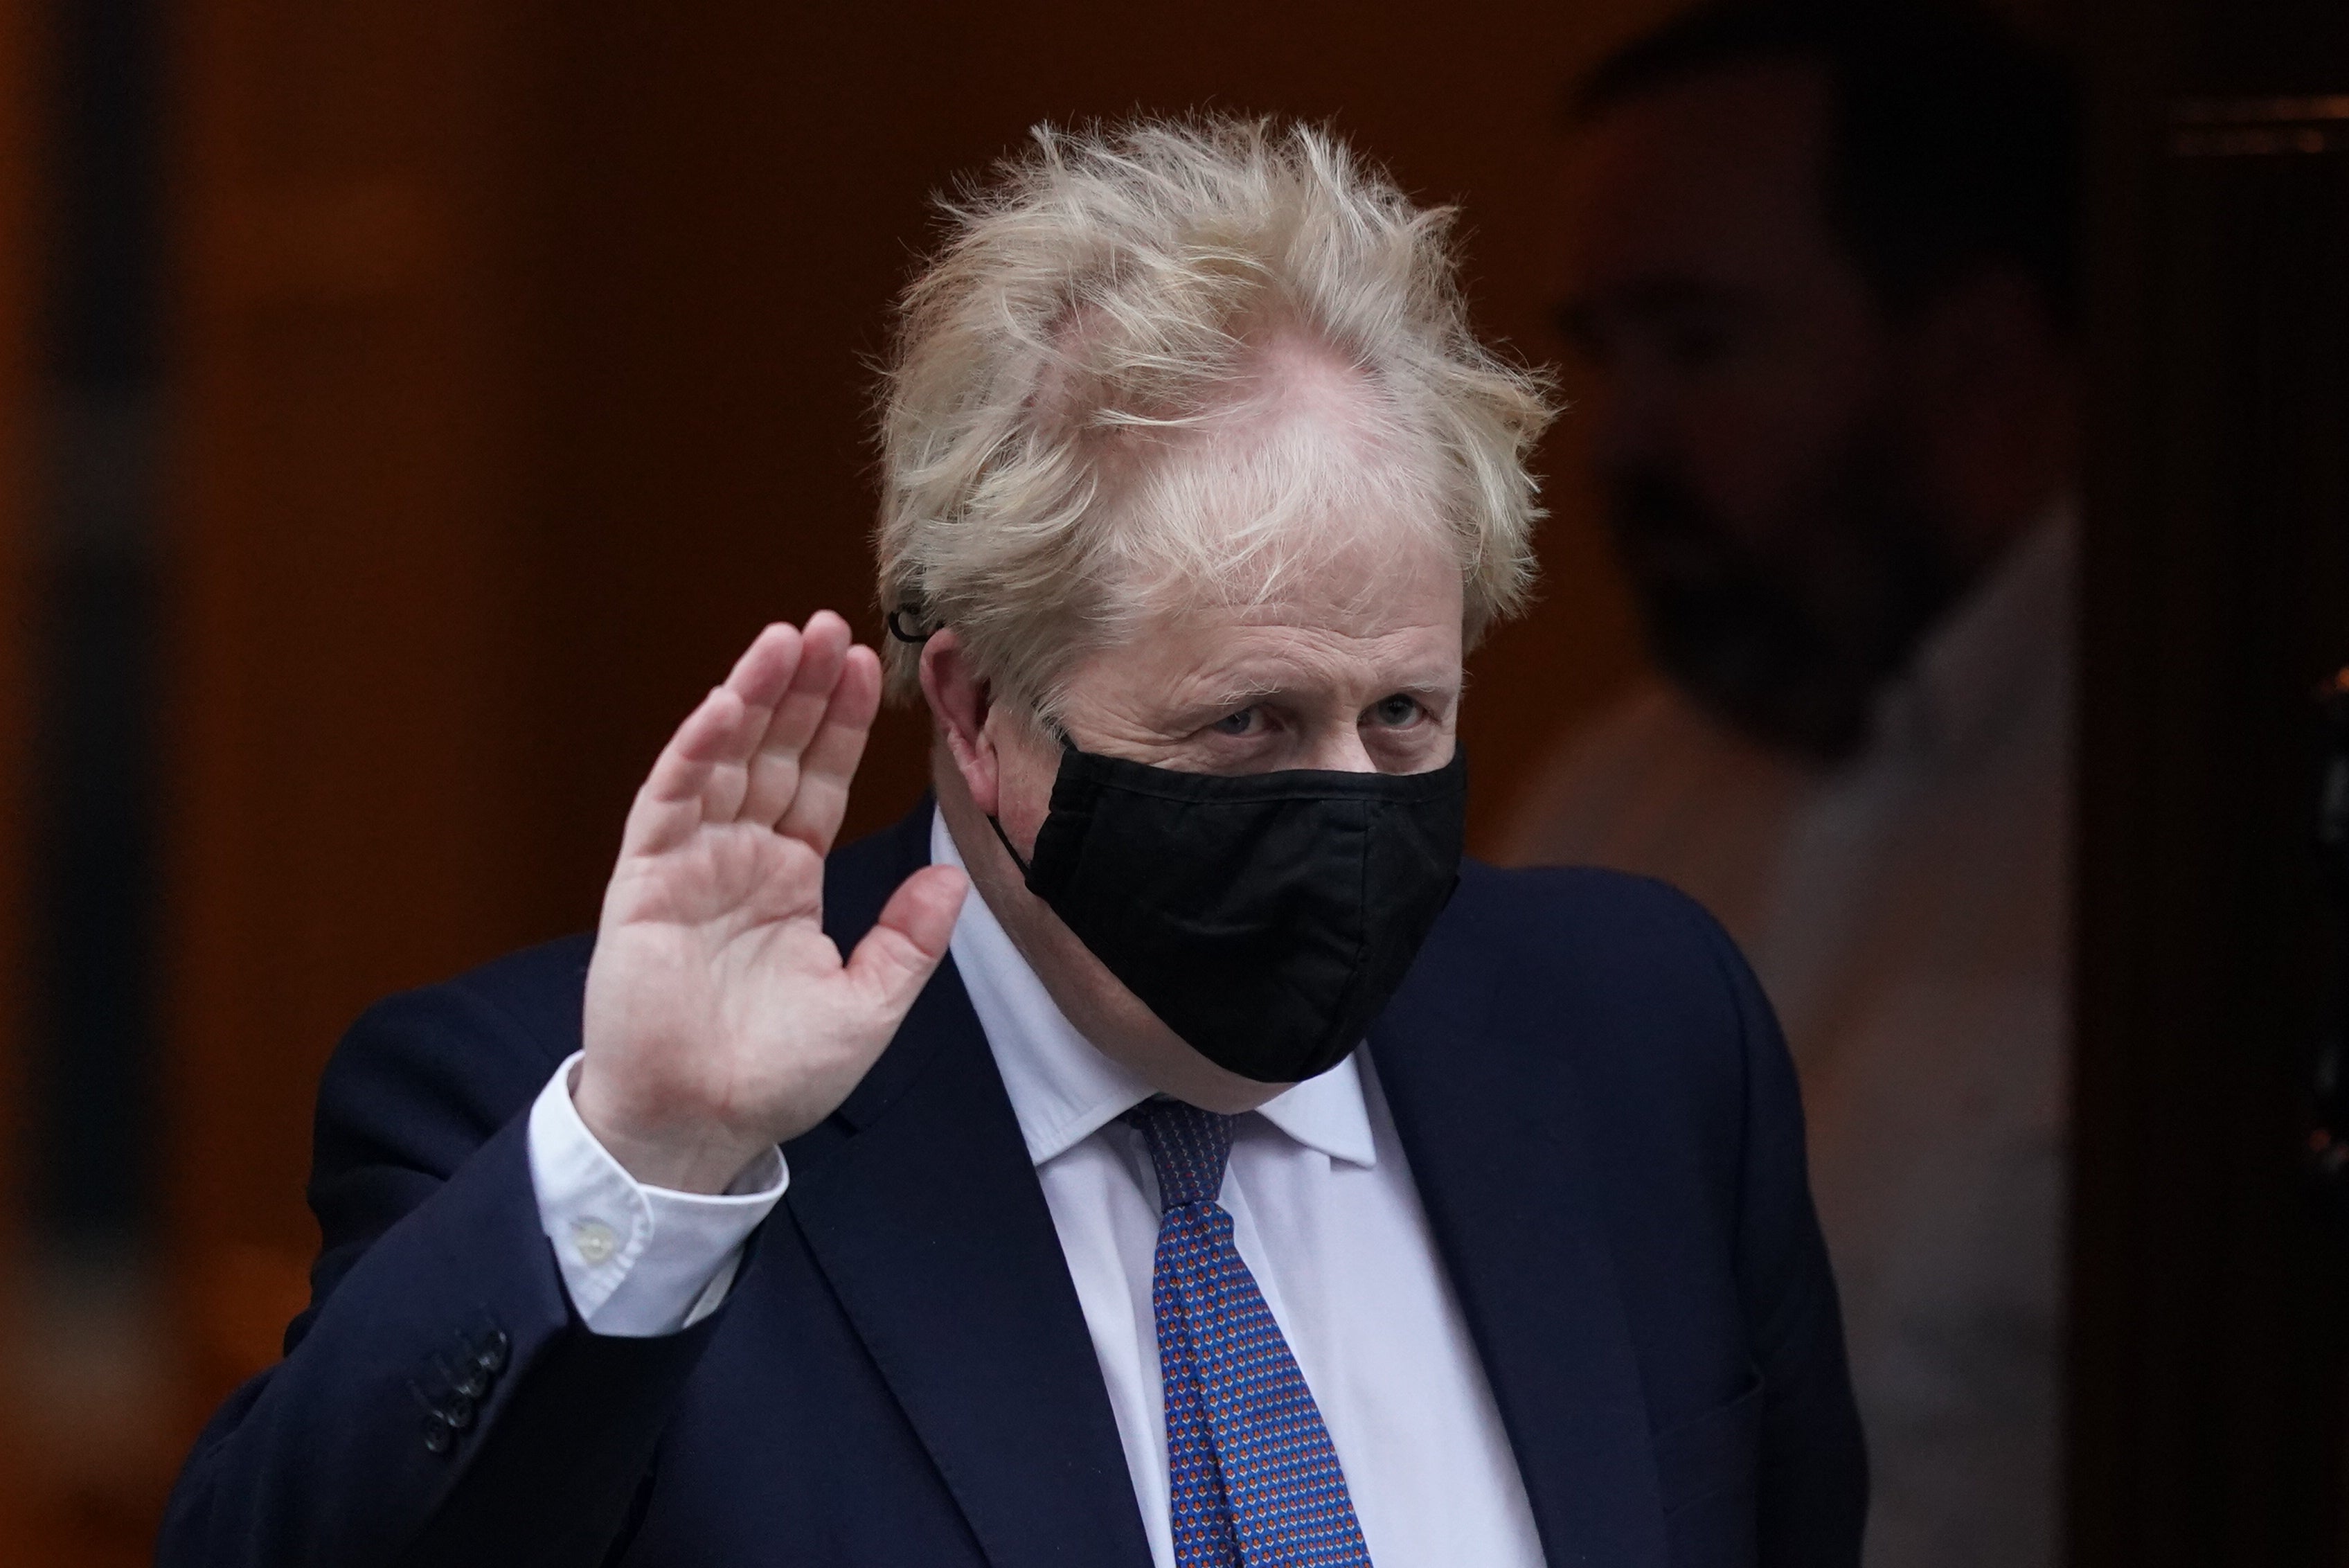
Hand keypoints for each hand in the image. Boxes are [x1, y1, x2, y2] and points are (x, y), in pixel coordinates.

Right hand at [575, 612, 966, 1192]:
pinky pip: (670, 802)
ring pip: (724, 761)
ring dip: (752, 698)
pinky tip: (726, 705)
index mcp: (789, 880)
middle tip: (827, 624)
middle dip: (800, 690)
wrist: (701, 1125)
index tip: (866, 665)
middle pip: (774, 755)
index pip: (819, 783)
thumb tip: (955, 875)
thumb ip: (909, 937)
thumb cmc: (777, 1076)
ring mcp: (689, 865)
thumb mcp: (867, 1004)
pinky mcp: (643, 882)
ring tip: (784, 638)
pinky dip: (696, 751)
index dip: (840, 725)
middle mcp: (739, 860)